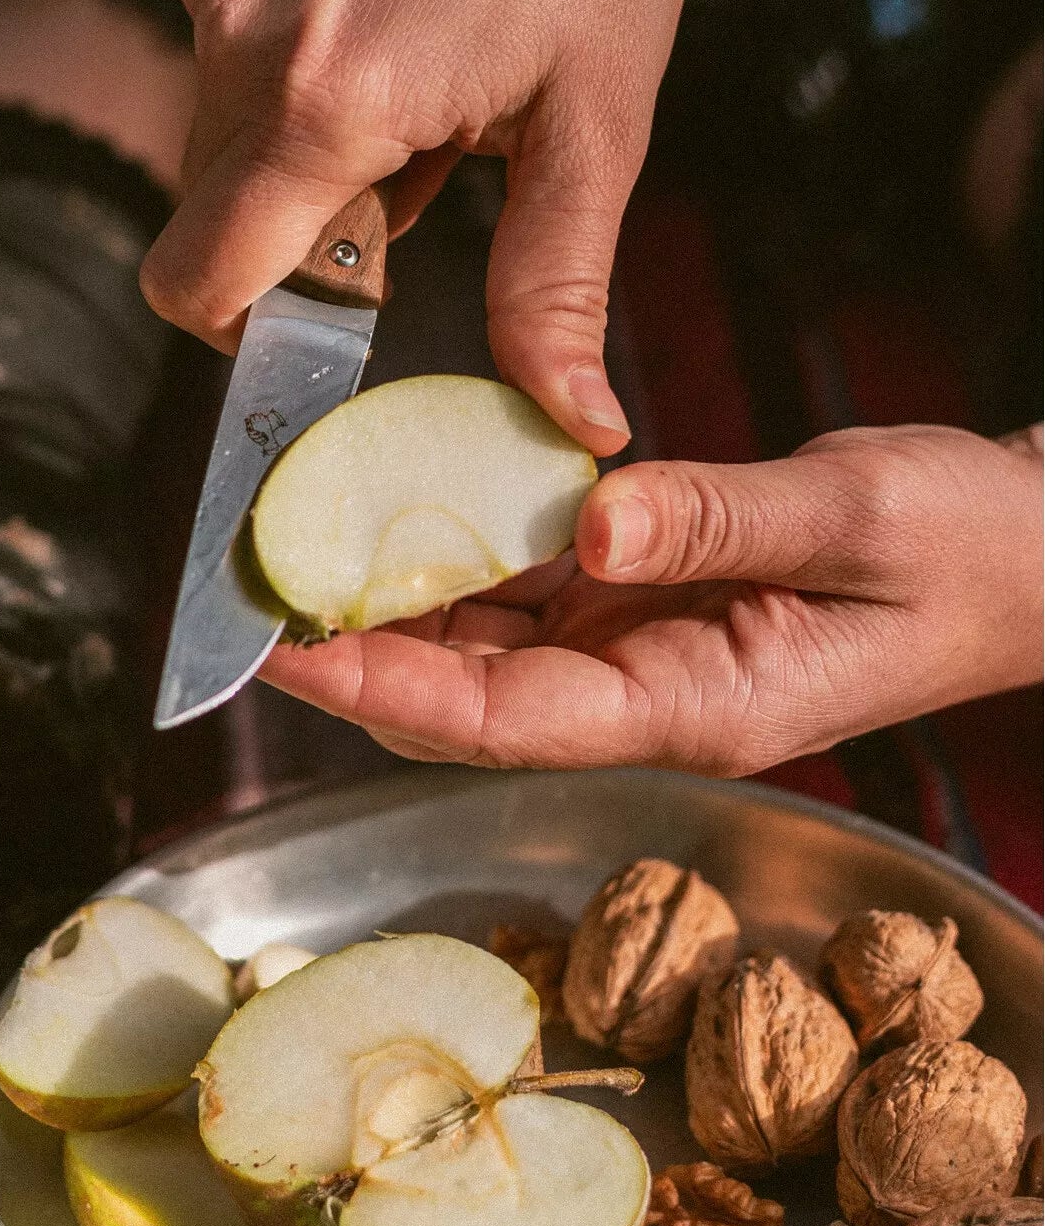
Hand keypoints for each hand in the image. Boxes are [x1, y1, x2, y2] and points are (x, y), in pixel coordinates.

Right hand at [141, 0, 739, 452]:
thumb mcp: (599, 123)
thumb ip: (556, 288)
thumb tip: (572, 430)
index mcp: (325, 99)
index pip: (199, 284)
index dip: (254, 336)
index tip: (341, 321)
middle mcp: (239, 35)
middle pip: (213, 220)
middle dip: (307, 241)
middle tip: (437, 186)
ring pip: (225, 142)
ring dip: (313, 160)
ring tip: (433, 92)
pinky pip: (233, 61)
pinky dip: (302, 84)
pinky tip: (403, 27)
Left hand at [260, 424, 1044, 772]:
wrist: (1031, 553)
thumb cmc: (967, 549)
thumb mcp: (857, 520)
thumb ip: (719, 518)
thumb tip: (588, 515)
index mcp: (701, 703)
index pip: (515, 718)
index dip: (396, 687)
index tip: (298, 649)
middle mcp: (654, 693)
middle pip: (474, 697)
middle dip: (363, 654)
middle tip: (258, 586)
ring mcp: (648, 652)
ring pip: (491, 648)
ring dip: (398, 606)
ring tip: (295, 546)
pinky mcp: (650, 602)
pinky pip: (534, 592)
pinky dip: (466, 557)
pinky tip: (403, 506)